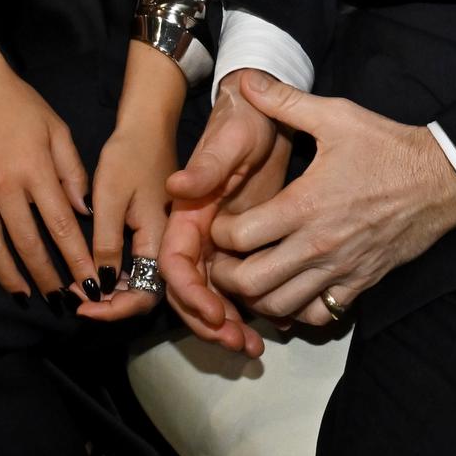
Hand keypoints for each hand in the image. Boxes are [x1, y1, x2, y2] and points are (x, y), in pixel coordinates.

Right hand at [0, 51, 100, 305]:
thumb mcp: (56, 127)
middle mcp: (3, 182)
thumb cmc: (18, 101)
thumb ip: (72, 170)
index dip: (77, 260)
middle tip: (61, 301)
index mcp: (35, 168)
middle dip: (48, 277)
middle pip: (28, 243)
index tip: (90, 284)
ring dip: (10, 275)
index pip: (62, 226)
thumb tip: (83, 212)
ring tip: (26, 294)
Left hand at [78, 110, 175, 320]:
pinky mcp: (152, 230)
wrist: (147, 125)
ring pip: (140, 281)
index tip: (83, 305)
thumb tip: (101, 286)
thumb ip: (106, 243)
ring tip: (78, 287)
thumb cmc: (129, 155)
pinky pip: (138, 264)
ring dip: (111, 291)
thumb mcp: (110, 198)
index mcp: (161, 240)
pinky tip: (92, 269)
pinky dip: (115, 273)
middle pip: (144, 294)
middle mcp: (166, 245)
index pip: (144, 295)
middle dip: (110, 304)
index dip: (114, 309)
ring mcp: (161, 238)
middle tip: (75, 298)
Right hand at [160, 70, 290, 355]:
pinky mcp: (246, 243)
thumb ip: (208, 165)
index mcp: (186, 211)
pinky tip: (280, 321)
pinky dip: (255, 306)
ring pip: (216, 293)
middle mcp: (199, 232)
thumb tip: (176, 185)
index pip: (174, 263)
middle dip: (209, 321)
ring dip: (229, 322)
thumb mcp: (231, 137)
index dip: (189, 293)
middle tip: (240, 342)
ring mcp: (221, 240)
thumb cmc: (244, 117)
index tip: (214, 312)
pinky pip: (242, 283)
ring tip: (255, 344)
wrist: (266, 111)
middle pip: (192, 290)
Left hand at [207, 71, 455, 330]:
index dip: (218, 233)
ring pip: (281, 306)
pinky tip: (290, 289)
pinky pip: (318, 315)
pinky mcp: (360, 284)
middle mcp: (318, 245)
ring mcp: (340, 270)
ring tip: (250, 276)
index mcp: (304, 205)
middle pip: (252, 282)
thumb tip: (248, 79)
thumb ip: (286, 102)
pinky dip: (297, 311)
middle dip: (225, 273)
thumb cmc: (387, 147)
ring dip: (257, 296)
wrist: (441, 179)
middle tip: (222, 259)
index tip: (219, 223)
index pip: (240, 236)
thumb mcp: (337, 116)